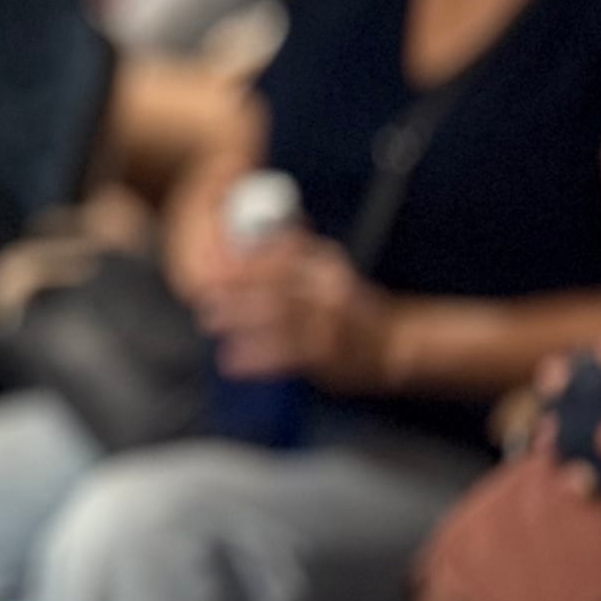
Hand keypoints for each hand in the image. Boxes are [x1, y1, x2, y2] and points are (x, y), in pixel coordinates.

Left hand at [202, 232, 392, 387]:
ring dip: (239, 322)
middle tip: (206, 294)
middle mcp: (330, 295)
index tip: (216, 265)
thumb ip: (295, 254)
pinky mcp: (327, 358)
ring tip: (210, 321)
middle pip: (275, 288)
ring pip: (278, 322)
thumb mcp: (329, 270)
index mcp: (329, 269)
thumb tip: (252, 240)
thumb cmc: (351, 305)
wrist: (394, 344)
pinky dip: (255, 359)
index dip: (245, 264)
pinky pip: (285, 357)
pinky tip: (230, 360)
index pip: (282, 261)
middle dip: (235, 291)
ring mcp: (329, 327)